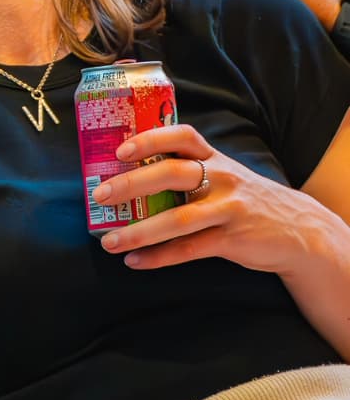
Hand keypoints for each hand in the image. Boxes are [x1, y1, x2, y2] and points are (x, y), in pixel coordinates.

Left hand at [93, 123, 330, 276]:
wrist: (299, 231)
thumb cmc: (243, 199)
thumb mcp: (221, 175)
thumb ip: (186, 171)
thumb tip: (126, 177)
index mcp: (213, 158)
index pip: (181, 137)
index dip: (150, 139)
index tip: (120, 150)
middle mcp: (221, 178)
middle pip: (173, 174)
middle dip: (132, 184)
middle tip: (100, 195)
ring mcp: (229, 209)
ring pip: (178, 219)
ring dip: (139, 232)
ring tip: (109, 242)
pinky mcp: (234, 240)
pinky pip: (190, 250)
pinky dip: (159, 257)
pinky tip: (135, 262)